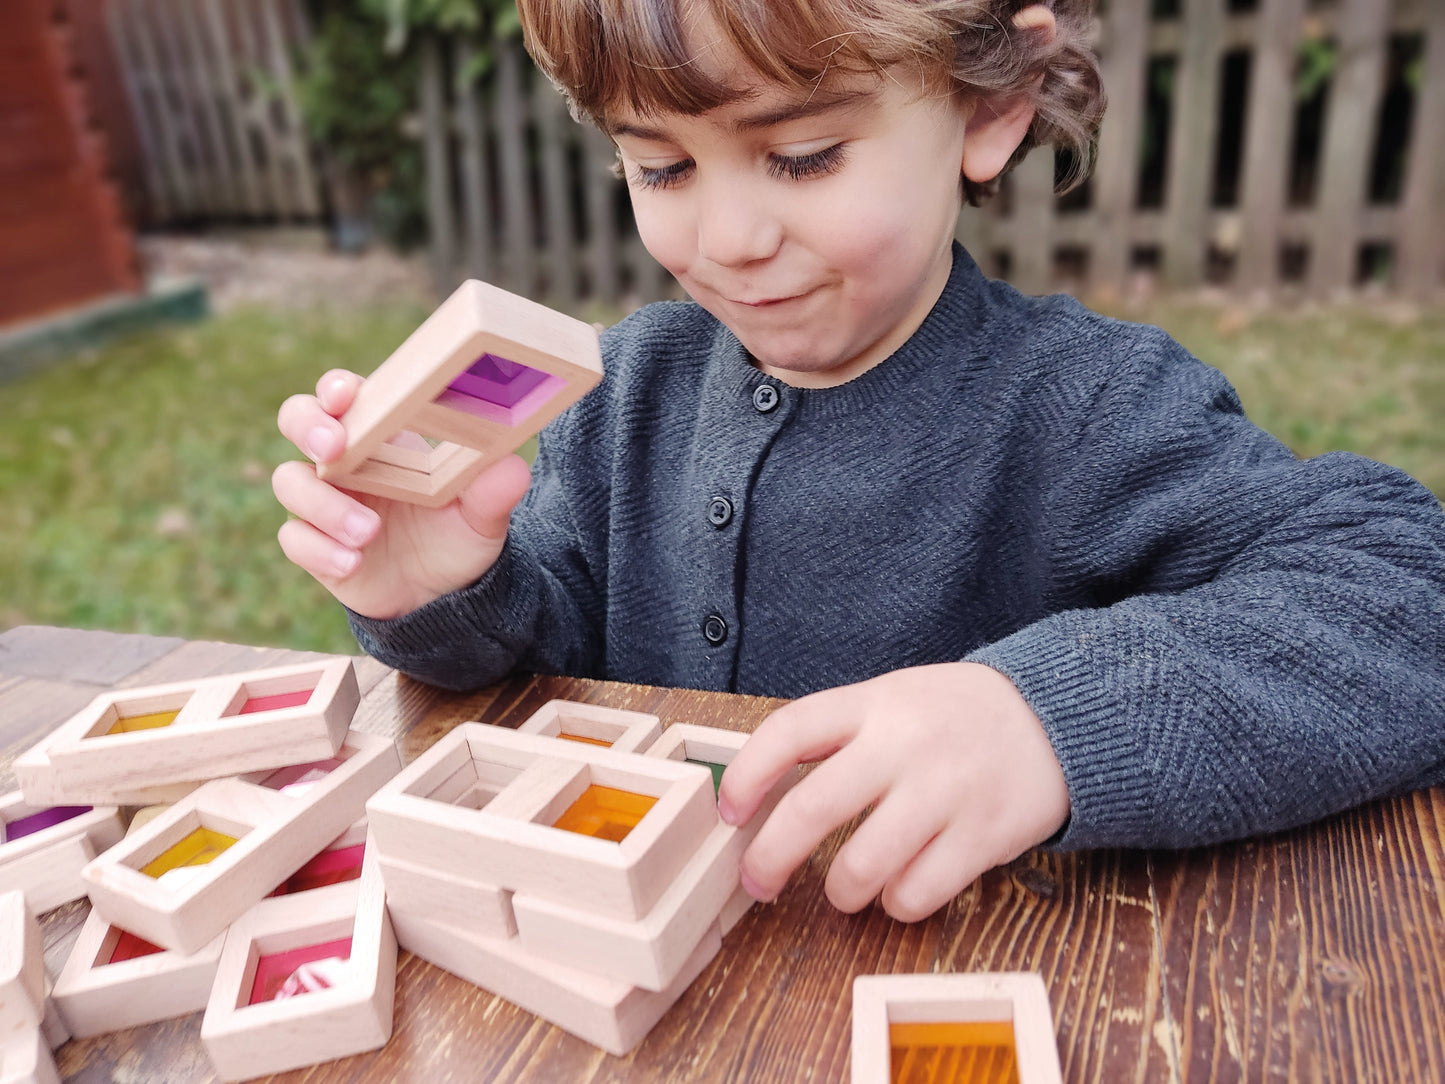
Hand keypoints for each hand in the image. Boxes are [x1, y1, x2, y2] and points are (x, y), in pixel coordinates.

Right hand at [272, 369, 531, 618]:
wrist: (442, 598)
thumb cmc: (457, 537)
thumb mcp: (482, 517)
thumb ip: (493, 492)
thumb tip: (512, 467)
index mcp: (383, 435)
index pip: (348, 394)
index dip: (337, 387)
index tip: (344, 395)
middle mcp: (344, 460)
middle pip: (297, 419)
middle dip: (308, 426)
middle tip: (334, 449)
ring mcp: (323, 500)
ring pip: (290, 481)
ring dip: (324, 504)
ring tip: (369, 532)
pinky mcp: (313, 544)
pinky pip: (295, 538)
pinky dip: (319, 549)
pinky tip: (352, 563)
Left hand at [717, 662, 1069, 921]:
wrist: (1056, 718)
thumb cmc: (954, 716)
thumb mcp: (892, 699)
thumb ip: (836, 736)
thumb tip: (761, 794)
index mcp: (874, 703)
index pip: (790, 730)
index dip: (747, 776)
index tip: (729, 812)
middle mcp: (904, 744)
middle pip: (812, 809)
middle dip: (770, 859)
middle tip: (758, 884)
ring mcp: (945, 790)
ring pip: (861, 867)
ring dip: (840, 892)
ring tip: (845, 888)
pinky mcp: (983, 835)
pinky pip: (916, 893)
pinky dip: (896, 904)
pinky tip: (901, 890)